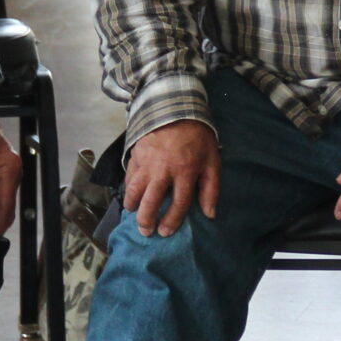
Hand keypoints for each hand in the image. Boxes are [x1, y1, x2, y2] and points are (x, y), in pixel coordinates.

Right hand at [124, 119, 220, 236]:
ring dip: (132, 205)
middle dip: (146, 220)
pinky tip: (130, 195)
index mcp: (185, 171)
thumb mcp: (212, 161)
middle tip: (145, 231)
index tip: (165, 232)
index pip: (178, 203)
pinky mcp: (136, 153)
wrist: (177, 108)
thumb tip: (210, 214)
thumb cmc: (198, 138)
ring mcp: (147, 161)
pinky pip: (129, 176)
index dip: (171, 221)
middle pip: (150, 201)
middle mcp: (163, 169)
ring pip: (134, 190)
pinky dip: (128, 188)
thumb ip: (211, 188)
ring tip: (133, 214)